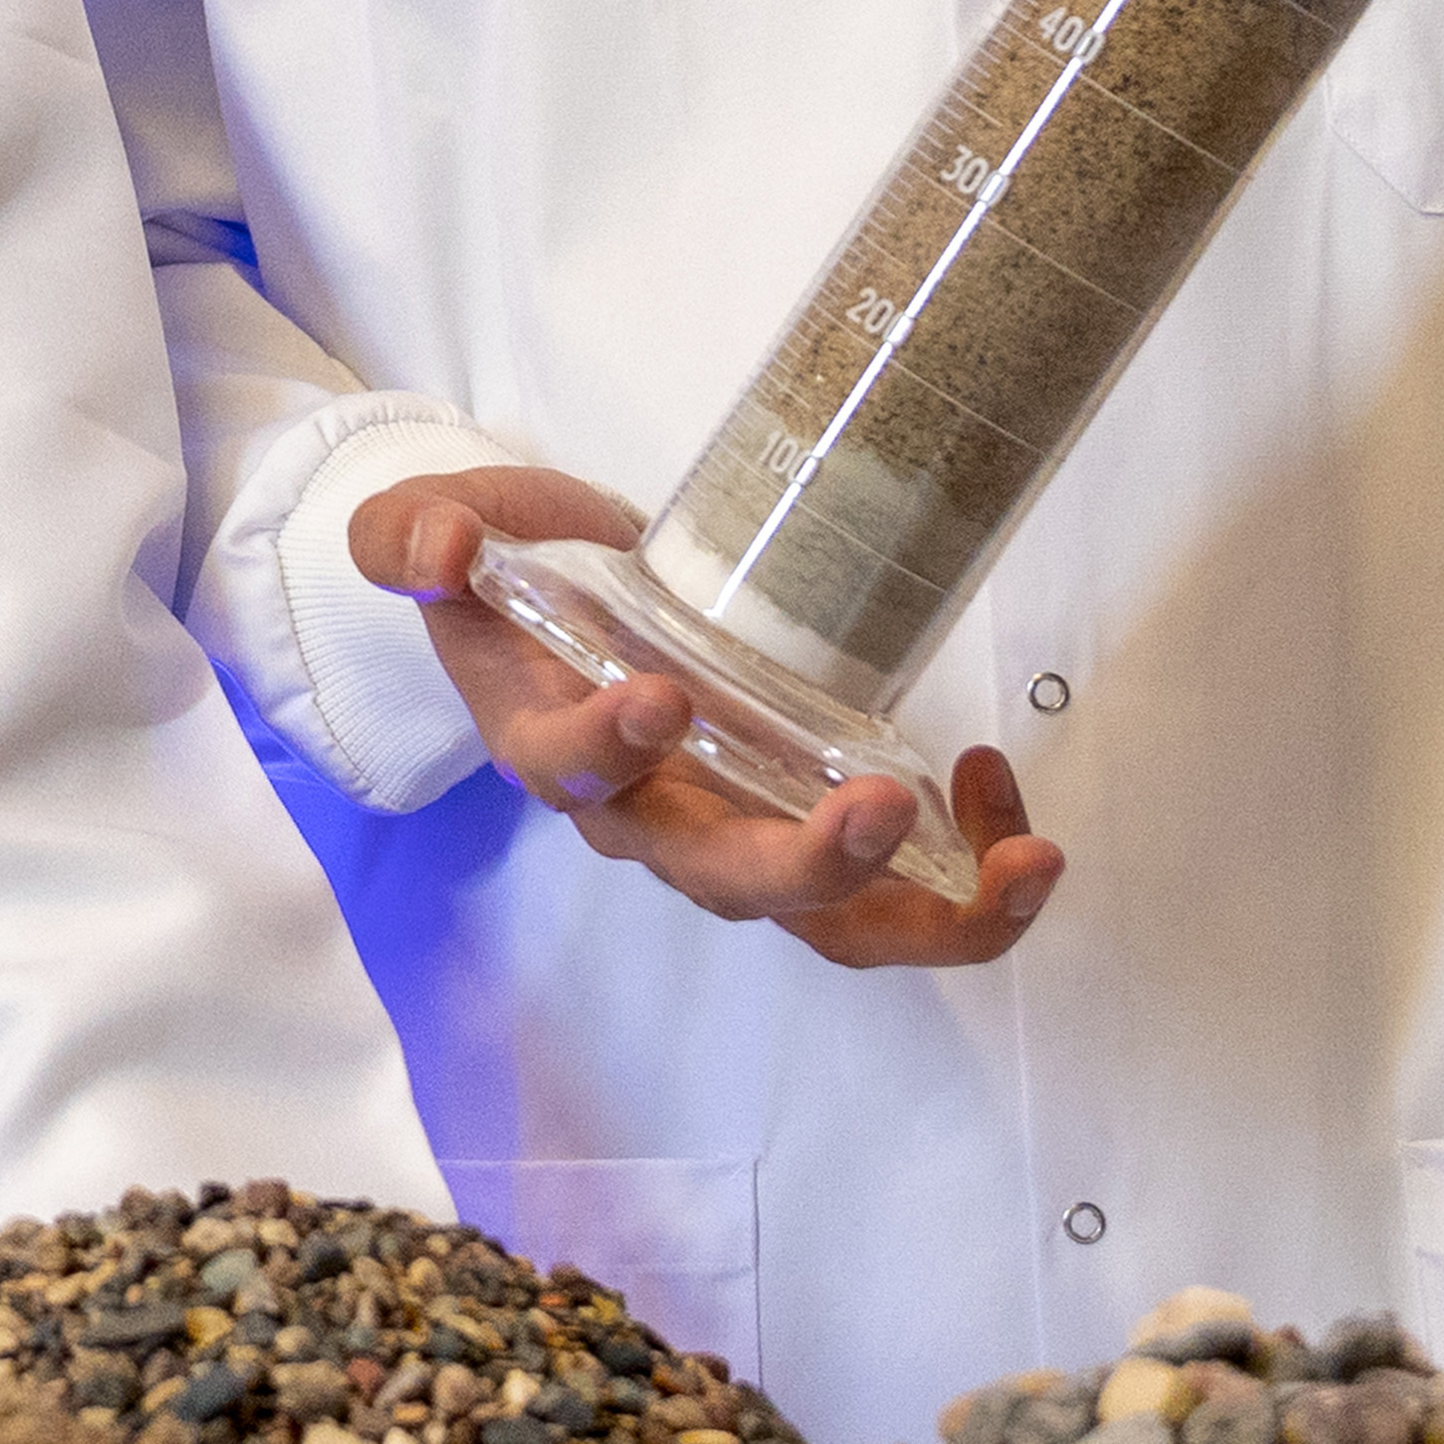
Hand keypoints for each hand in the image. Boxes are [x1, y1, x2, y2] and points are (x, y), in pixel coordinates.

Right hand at [347, 466, 1066, 968]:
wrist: (562, 595)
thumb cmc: (510, 569)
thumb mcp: (447, 522)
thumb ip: (418, 533)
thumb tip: (443, 549)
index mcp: (551, 748)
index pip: (569, 774)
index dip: (610, 749)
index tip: (661, 697)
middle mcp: (649, 819)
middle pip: (723, 881)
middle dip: (808, 864)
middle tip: (882, 807)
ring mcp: (740, 835)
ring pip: (829, 921)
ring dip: (930, 914)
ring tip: (1024, 868)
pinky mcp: (812, 825)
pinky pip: (896, 891)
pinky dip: (968, 872)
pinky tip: (1000, 791)